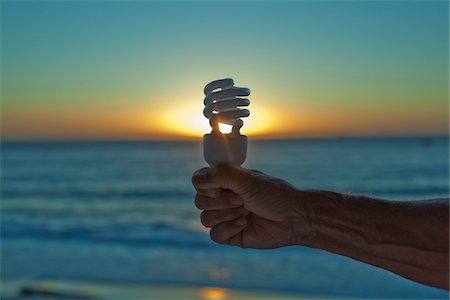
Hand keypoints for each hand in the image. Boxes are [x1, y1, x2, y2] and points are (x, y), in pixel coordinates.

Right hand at [192, 165, 307, 248]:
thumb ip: (221, 174)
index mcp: (224, 181)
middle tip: (242, 200)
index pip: (198, 181)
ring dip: (227, 215)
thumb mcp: (246, 178)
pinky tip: (245, 224)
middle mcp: (222, 198)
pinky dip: (229, 229)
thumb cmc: (273, 194)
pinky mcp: (230, 235)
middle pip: (199, 201)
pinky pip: (214, 235)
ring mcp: (225, 217)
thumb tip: (198, 180)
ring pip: (205, 219)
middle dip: (222, 202)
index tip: (222, 186)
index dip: (206, 186)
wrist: (292, 217)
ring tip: (246, 211)